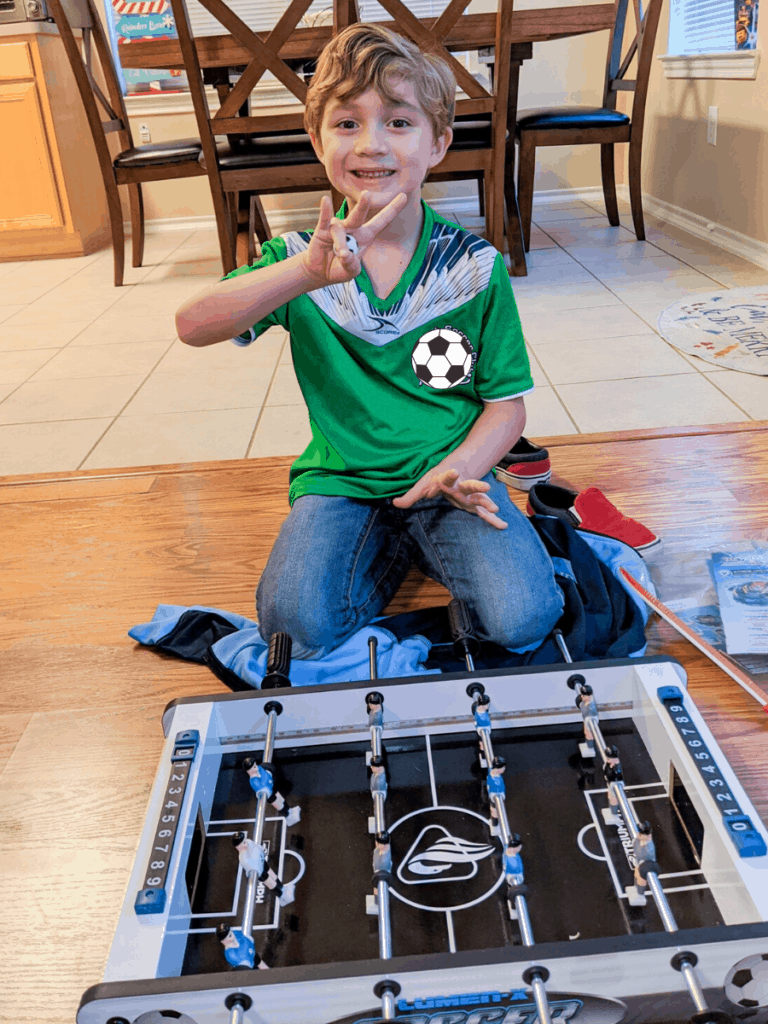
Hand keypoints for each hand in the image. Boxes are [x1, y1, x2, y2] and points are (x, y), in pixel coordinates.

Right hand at [301, 191, 407, 288]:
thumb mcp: (350, 272)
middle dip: (363, 205)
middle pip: (359, 215)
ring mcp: (338, 228)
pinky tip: (325, 201)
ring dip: (340, 243)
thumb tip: (344, 254)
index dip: (392, 209)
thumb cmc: (339, 269)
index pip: (381, 221)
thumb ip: (351, 264)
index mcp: (365, 236)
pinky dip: (325, 211)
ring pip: (340, 230)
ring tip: (341, 254)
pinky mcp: (322, 231)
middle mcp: (352, 228)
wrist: (320, 273)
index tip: (405, 195)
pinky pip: (324, 219)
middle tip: (367, 195)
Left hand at [393, 468, 507, 528]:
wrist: (455, 471)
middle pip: (470, 485)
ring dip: (487, 502)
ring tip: (494, 508)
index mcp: (448, 480)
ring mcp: (469, 496)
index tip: (454, 471)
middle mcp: (461, 487)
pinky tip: (503, 525)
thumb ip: (411, 496)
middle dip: (477, 485)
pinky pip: (484, 513)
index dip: (450, 475)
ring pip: (480, 498)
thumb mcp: (422, 485)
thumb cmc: (436, 480)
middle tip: (485, 486)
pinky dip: (493, 520)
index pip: (448, 477)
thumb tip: (395, 503)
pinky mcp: (473, 505)